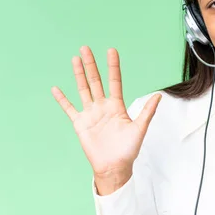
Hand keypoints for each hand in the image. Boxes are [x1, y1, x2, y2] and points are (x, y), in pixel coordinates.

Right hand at [51, 46, 161, 176]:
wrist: (114, 167)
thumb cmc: (128, 150)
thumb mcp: (140, 129)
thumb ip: (148, 112)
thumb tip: (159, 95)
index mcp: (117, 106)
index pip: (114, 81)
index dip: (112, 67)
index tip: (111, 51)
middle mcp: (103, 107)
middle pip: (96, 81)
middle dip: (91, 65)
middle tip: (86, 48)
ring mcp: (90, 114)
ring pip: (83, 90)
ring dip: (78, 75)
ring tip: (75, 59)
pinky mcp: (80, 124)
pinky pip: (69, 109)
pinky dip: (62, 99)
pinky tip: (56, 88)